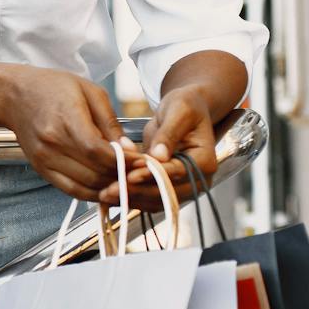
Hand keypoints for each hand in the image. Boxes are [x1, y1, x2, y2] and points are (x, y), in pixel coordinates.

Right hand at [0, 65, 130, 201]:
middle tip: (140, 172)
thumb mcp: (89, 92)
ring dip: (110, 186)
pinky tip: (105, 187)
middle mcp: (52, 143)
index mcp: (66, 120)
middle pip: (95, 172)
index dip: (125, 162)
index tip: (142, 161)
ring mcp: (44, 159)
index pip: (99, 152)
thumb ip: (110, 123)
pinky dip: (92, 193)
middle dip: (122, 176)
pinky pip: (71, 190)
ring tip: (126, 179)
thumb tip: (130, 150)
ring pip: (86, 185)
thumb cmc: (52, 87)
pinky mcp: (41, 169)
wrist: (13, 96)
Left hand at [109, 85, 217, 204]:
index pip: (177, 173)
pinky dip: (131, 197)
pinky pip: (149, 198)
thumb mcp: (179, 111)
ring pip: (156, 200)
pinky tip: (109, 195)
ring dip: (131, 199)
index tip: (131, 176)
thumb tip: (159, 155)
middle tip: (110, 190)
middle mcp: (197, 179)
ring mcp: (183, 186)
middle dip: (137, 192)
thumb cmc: (185, 107)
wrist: (184, 112)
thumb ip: (169, 133)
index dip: (153, 175)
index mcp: (204, 161)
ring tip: (104, 195)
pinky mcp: (168, 187)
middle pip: (166, 193)